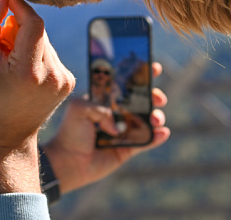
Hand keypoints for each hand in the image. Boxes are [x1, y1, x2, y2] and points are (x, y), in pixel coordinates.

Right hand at [0, 0, 75, 195]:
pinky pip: (51, 54)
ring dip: (26, 43)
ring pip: (44, 41)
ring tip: (10, 65)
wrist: (5, 137)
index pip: (33, 22)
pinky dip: (36, 56)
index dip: (19, 5)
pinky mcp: (68, 82)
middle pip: (38, 30)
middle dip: (17, 28)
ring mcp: (64, 80)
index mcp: (29, 71)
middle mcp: (53, 75)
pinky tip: (23, 74)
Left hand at [41, 62, 169, 193]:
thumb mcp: (79, 109)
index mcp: (105, 100)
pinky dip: (157, 137)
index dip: (139, 75)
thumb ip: (101, 109)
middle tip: (157, 98)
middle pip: (141, 101)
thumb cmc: (70, 132)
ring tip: (155, 119)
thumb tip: (118, 126)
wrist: (67, 161)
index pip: (124, 84)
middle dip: (153, 96)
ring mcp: (124, 131)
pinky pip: (146, 141)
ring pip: (146, 120)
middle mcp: (116, 113)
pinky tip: (163, 132)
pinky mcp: (127, 149)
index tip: (153, 68)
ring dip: (156, 117)